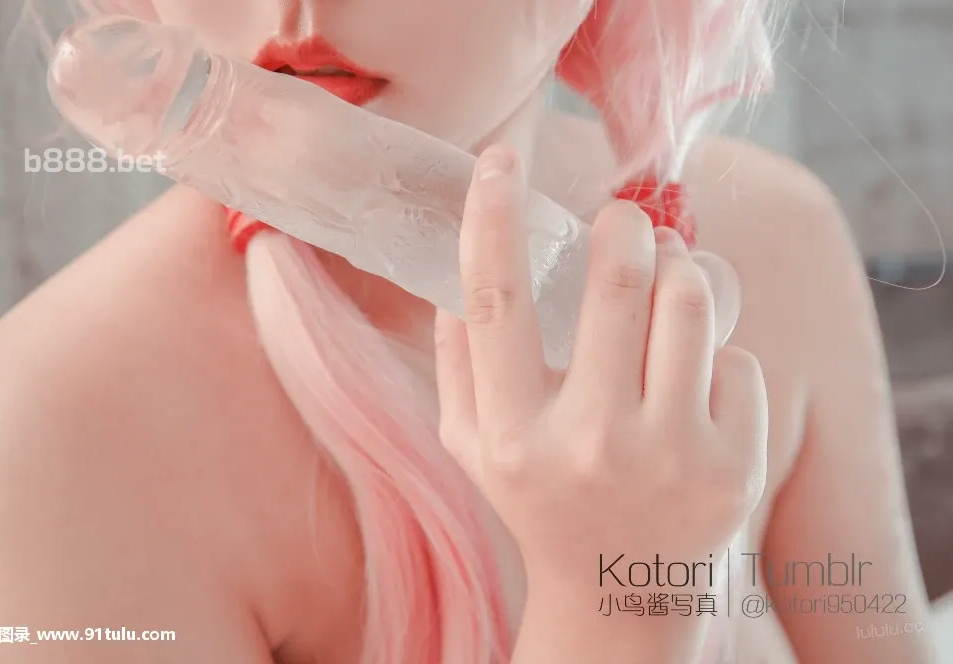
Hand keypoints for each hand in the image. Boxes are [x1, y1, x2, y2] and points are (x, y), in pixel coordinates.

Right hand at [434, 144, 768, 591]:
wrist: (619, 598)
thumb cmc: (541, 504)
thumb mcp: (475, 449)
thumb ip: (454, 367)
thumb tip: (452, 280)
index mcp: (513, 436)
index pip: (496, 304)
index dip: (492, 219)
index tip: (501, 159)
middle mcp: (589, 446)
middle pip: (616, 283)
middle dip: (624, 226)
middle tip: (623, 221)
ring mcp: (669, 459)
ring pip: (688, 305)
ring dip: (677, 270)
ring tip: (665, 279)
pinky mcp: (735, 469)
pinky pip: (736, 360)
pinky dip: (714, 355)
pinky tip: (695, 387)